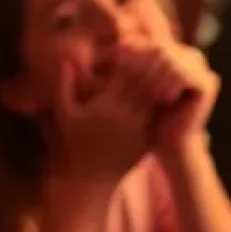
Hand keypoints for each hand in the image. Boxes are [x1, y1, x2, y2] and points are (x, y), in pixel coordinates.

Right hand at [54, 54, 154, 187]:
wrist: (92, 181)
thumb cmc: (77, 144)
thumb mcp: (66, 115)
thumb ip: (65, 85)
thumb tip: (66, 57)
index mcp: (106, 105)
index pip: (127, 71)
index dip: (133, 57)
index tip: (134, 50)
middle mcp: (125, 116)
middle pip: (146, 81)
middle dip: (151, 66)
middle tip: (156, 54)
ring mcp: (139, 128)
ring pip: (158, 96)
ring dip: (162, 81)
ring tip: (163, 70)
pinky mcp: (149, 139)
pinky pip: (162, 114)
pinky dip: (165, 101)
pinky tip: (166, 91)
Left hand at [122, 40, 218, 155]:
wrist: (167, 144)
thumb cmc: (146, 117)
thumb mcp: (136, 87)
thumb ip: (134, 64)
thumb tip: (123, 42)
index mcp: (173, 52)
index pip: (150, 43)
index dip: (134, 56)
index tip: (120, 72)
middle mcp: (190, 56)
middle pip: (160, 48)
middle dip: (143, 67)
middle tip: (133, 87)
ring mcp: (201, 68)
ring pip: (171, 60)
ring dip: (155, 78)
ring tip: (148, 96)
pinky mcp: (208, 82)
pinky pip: (185, 74)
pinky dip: (171, 85)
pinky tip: (163, 99)